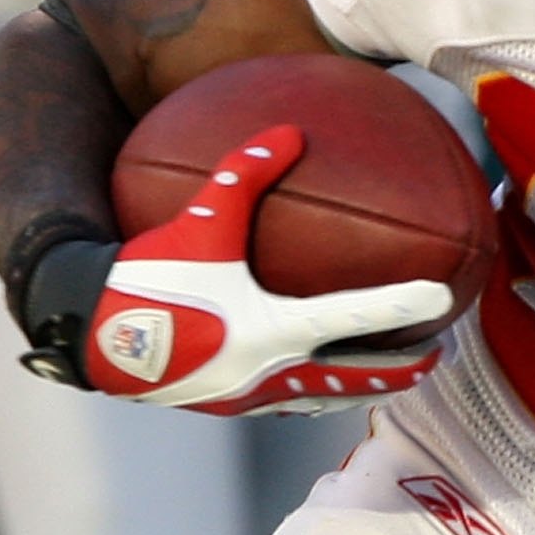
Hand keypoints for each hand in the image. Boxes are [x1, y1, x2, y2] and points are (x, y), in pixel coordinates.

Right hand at [83, 125, 452, 416]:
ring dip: (361, 388)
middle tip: (437, 355)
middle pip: (355, 378)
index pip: (352, 318)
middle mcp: (271, 372)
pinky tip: (310, 375)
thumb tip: (288, 130)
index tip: (442, 297)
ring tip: (388, 375)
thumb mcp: (200, 219)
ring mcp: (250, 396)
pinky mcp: (227, 404)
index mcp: (272, 329)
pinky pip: (284, 400)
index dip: (400, 306)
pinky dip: (312, 391)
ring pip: (323, 398)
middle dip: (401, 370)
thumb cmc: (146, 275)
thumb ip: (244, 173)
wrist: (93, 336)